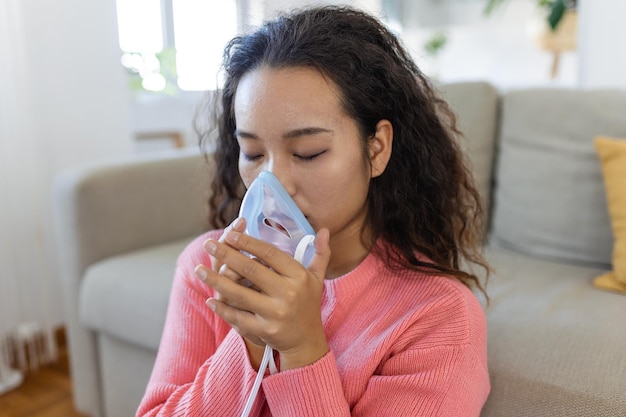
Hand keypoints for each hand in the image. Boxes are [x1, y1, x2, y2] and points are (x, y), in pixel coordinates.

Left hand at [196, 228, 331, 370]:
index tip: (230, 234)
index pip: (269, 254)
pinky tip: (210, 298)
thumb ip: (320, 253)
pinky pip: (237, 316)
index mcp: (299, 276)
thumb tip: (324, 230)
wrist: (307, 341)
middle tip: (208, 244)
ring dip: (216, 280)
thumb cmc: (308, 303)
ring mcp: (275, 313)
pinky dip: (222, 308)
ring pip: (239, 293)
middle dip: (226, 254)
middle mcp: (288, 293)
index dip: (248, 243)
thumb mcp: (317, 278)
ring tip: (199, 270)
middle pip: (251, 269)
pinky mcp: (264, 330)